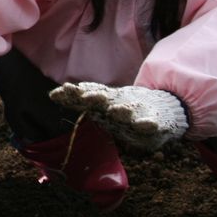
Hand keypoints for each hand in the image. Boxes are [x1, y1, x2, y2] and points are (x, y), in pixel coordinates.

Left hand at [49, 82, 188, 151]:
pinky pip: (152, 123)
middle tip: (85, 96)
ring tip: (115, 111)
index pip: (86, 97)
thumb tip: (52, 94)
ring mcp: (138, 111)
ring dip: (122, 110)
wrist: (164, 109)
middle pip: (106, 100)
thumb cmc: (126, 109)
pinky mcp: (156, 121)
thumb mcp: (103, 105)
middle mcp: (120, 103)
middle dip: (96, 97)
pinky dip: (148, 124)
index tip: (59, 92)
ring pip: (129, 110)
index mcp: (105, 102)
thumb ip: (80, 100)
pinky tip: (143, 125)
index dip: (74, 95)